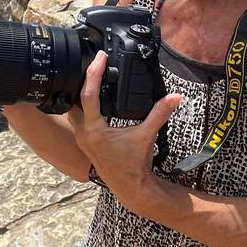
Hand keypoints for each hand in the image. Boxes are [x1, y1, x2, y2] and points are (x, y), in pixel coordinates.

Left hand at [64, 50, 182, 198]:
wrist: (130, 188)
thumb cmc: (135, 165)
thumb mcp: (147, 136)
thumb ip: (159, 114)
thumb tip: (174, 97)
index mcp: (94, 129)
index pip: (87, 94)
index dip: (93, 73)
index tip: (99, 58)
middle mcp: (83, 133)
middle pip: (73, 99)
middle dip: (81, 79)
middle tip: (92, 62)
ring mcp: (82, 139)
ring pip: (72, 109)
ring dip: (79, 93)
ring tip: (90, 76)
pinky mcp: (86, 143)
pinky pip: (78, 118)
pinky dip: (82, 106)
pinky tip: (92, 99)